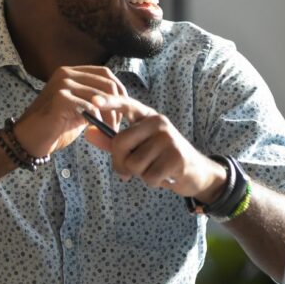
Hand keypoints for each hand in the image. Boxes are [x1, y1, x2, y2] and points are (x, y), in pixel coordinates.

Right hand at [12, 66, 127, 156]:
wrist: (29, 140)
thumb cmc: (55, 127)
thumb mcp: (80, 109)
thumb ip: (95, 100)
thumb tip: (119, 101)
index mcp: (71, 72)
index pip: (105, 74)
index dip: (119, 91)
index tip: (124, 110)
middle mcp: (66, 73)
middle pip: (106, 83)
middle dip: (117, 105)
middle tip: (116, 125)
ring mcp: (62, 84)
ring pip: (100, 96)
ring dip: (109, 116)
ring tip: (108, 131)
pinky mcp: (60, 98)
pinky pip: (89, 107)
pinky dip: (97, 120)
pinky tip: (96, 130)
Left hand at [86, 95, 226, 201]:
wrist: (196, 173)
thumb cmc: (162, 159)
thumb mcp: (138, 148)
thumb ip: (113, 142)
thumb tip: (88, 133)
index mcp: (148, 117)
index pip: (127, 105)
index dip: (110, 102)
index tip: (93, 101)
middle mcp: (158, 122)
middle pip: (120, 143)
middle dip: (120, 163)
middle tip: (129, 171)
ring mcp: (169, 138)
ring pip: (133, 163)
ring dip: (140, 174)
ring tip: (154, 170)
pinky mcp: (176, 156)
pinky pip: (148, 176)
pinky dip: (152, 182)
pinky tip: (164, 176)